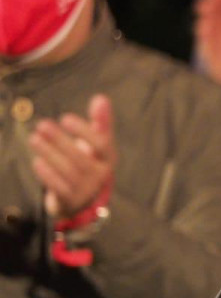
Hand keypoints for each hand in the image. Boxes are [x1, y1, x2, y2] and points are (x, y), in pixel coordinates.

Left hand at [28, 94, 115, 219]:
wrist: (83, 199)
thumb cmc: (89, 162)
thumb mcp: (98, 144)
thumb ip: (100, 122)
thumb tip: (101, 98)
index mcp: (109, 158)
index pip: (101, 144)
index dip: (83, 131)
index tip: (64, 118)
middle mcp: (100, 175)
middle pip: (80, 158)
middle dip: (60, 141)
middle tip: (42, 124)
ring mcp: (86, 189)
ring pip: (67, 171)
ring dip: (50, 154)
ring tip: (34, 139)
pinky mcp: (70, 200)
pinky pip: (59, 187)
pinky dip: (48, 174)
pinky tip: (37, 161)